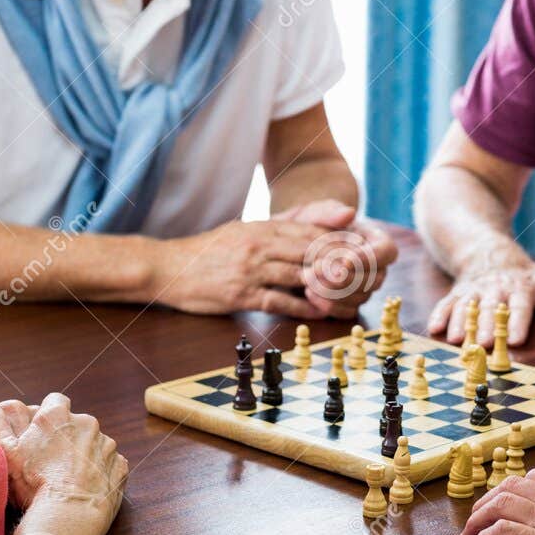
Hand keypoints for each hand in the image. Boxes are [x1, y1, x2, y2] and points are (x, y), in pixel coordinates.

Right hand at [0, 393, 127, 517]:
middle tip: (50, 461)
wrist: (68, 514)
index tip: (39, 435)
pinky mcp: (119, 466)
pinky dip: (99, 471)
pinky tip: (84, 487)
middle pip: (76, 423)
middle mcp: (87, 423)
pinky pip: (109, 463)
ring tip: (67, 478)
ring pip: (93, 443)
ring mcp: (106, 444)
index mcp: (58, 415)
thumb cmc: (33, 483)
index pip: (54, 402)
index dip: (46, 418)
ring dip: (84, 454)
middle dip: (65, 436)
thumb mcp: (6, 452)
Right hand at [152, 214, 361, 317]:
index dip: (339, 241)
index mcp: (262, 227)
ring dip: (325, 286)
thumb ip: (282, 225)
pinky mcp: (240, 294)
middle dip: (339, 262)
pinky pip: (278, 301)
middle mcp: (259, 245)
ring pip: (298, 275)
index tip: (362, 250)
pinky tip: (320, 312)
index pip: (310, 231)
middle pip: (310, 251)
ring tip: (349, 294)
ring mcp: (250, 270)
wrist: (168, 268)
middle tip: (365, 273)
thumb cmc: (211, 250)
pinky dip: (302, 307)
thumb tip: (318, 223)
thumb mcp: (246, 228)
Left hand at [280, 203, 397, 315]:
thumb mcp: (317, 213)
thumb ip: (331, 212)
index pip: (387, 251)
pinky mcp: (350, 305)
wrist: (294, 245)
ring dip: (333, 293)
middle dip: (344, 278)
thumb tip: (348, 213)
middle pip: (375, 279)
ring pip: (361, 298)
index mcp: (376, 241)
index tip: (343, 261)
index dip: (367, 259)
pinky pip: (348, 313)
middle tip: (314, 270)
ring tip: (306, 280)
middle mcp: (377, 268)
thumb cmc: (312, 225)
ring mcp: (365, 288)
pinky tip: (309, 294)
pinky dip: (328, 306)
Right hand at [427, 242, 534, 345]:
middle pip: (490, 309)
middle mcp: (496, 289)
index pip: (519, 307)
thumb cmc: (523, 274)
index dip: (517, 322)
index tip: (514, 340)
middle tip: (480, 346)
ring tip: (456, 341)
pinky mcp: (457, 293)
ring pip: (466, 306)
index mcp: (520, 289)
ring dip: (460, 323)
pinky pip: (446, 303)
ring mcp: (474, 290)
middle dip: (484, 327)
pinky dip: (440, 315)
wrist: (488, 250)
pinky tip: (434, 330)